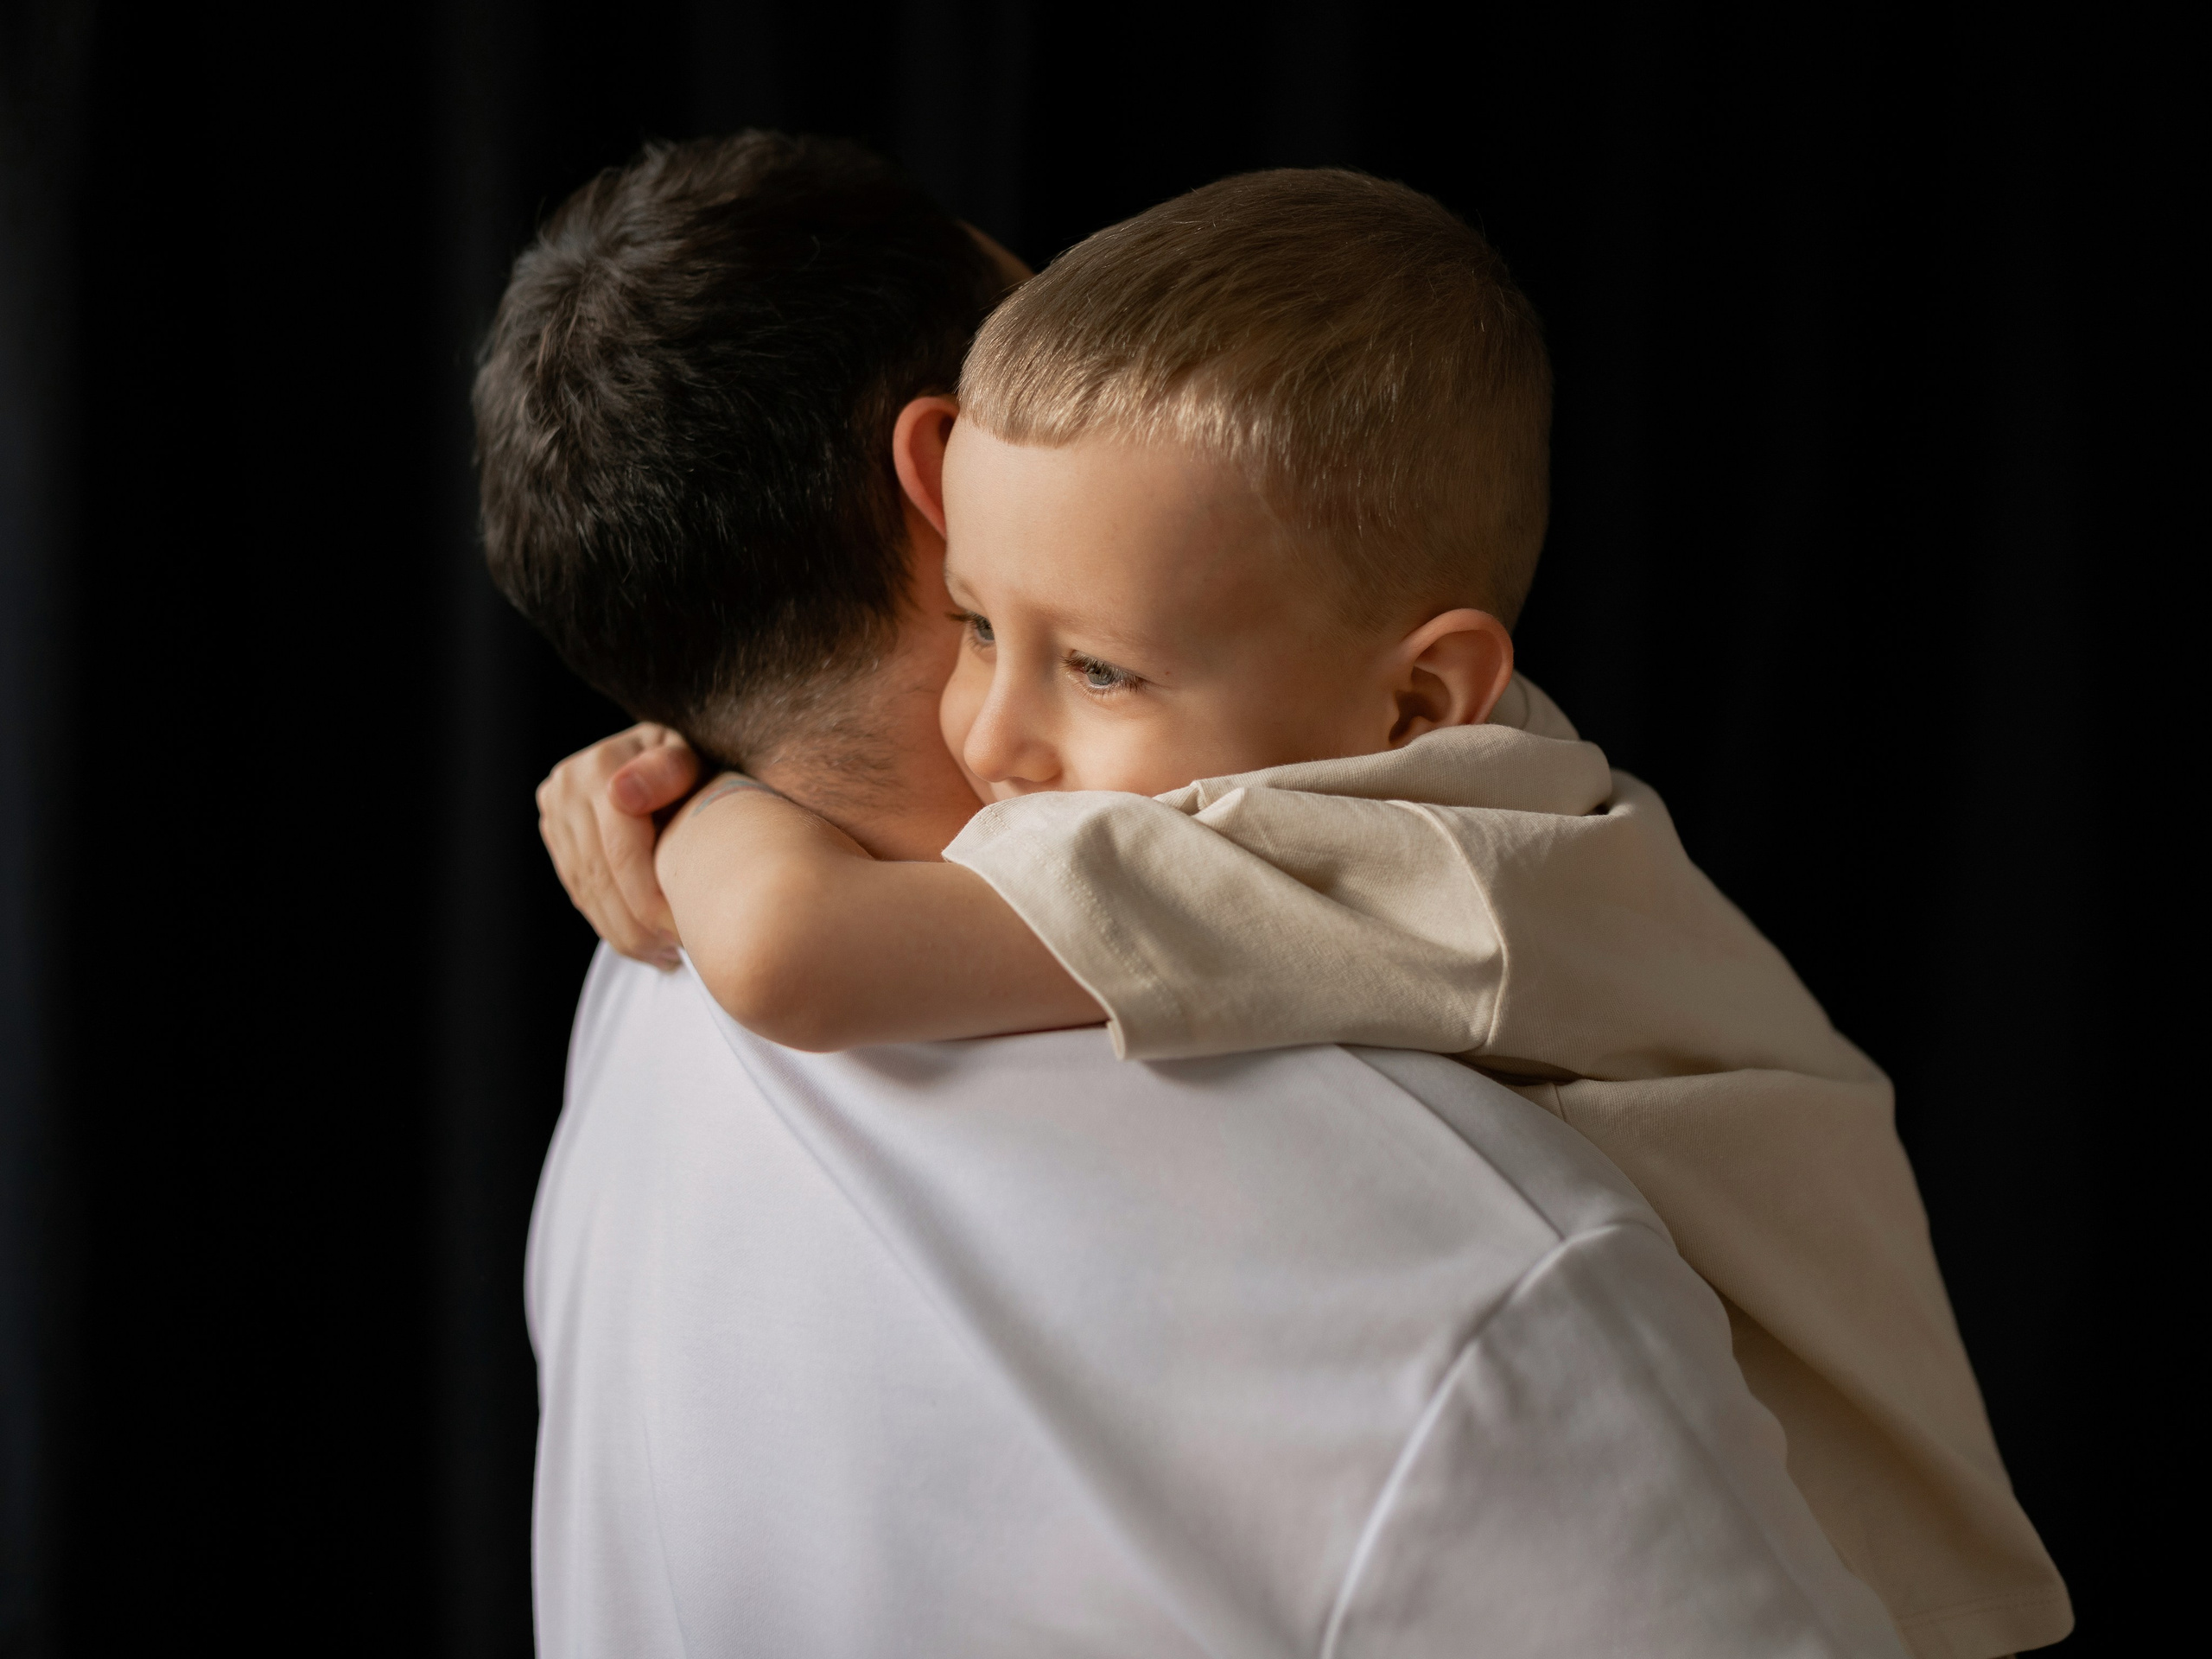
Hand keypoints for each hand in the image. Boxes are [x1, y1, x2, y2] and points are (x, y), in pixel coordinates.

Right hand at [536, 723, 700, 964]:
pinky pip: (579, 890)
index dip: (649, 899)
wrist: (661, 757)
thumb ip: (666, 770)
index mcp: (601, 767)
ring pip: (586, 890)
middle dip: (638, 925)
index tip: (681, 932)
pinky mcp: (555, 834)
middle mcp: (568, 787)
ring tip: (664, 954)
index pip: (619, 852)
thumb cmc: (691, 764)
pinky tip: (641, 942)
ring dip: (623, 932)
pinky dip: (609, 921)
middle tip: (676, 953)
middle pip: (600, 876)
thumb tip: (620, 793)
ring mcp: (556, 812)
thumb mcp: (691, 759)